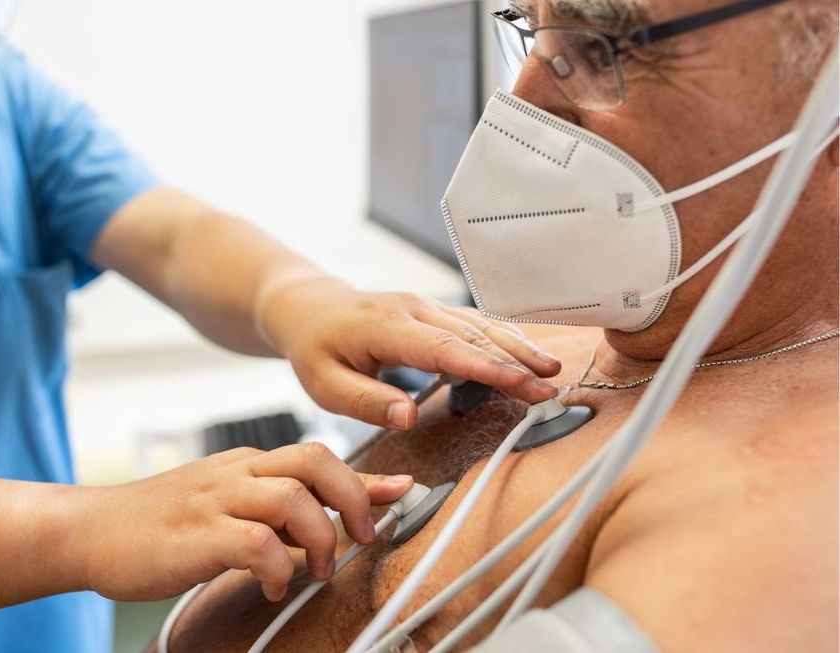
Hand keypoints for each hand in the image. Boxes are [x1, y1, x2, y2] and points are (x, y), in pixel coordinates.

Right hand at [78, 443, 411, 601]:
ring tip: (313, 572)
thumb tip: (328, 512)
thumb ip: (277, 507)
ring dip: (319, 539)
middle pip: (314, 460)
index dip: (365, 477)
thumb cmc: (162, 523)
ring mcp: (215, 499)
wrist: (89, 531)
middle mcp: (236, 472)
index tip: (404, 491)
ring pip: (292, 498)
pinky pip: (255, 541)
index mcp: (246, 464)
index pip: (316, 455)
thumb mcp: (225, 504)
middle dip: (352, 498)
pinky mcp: (196, 535)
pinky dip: (277, 568)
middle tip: (360, 537)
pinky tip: (270, 586)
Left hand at [257, 276, 561, 428]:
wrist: (310, 308)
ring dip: (516, 347)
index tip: (520, 383)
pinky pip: (474, 322)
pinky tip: (526, 355)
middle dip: (514, 361)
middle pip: (471, 335)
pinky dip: (504, 338)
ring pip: (479, 324)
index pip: (443, 348)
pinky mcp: (433, 310)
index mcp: (385, 327)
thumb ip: (365, 402)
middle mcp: (411, 309)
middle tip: (550, 387)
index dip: (485, 367)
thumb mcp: (324, 385)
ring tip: (550, 372)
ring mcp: (425, 305)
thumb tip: (409, 418)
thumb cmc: (316, 350)